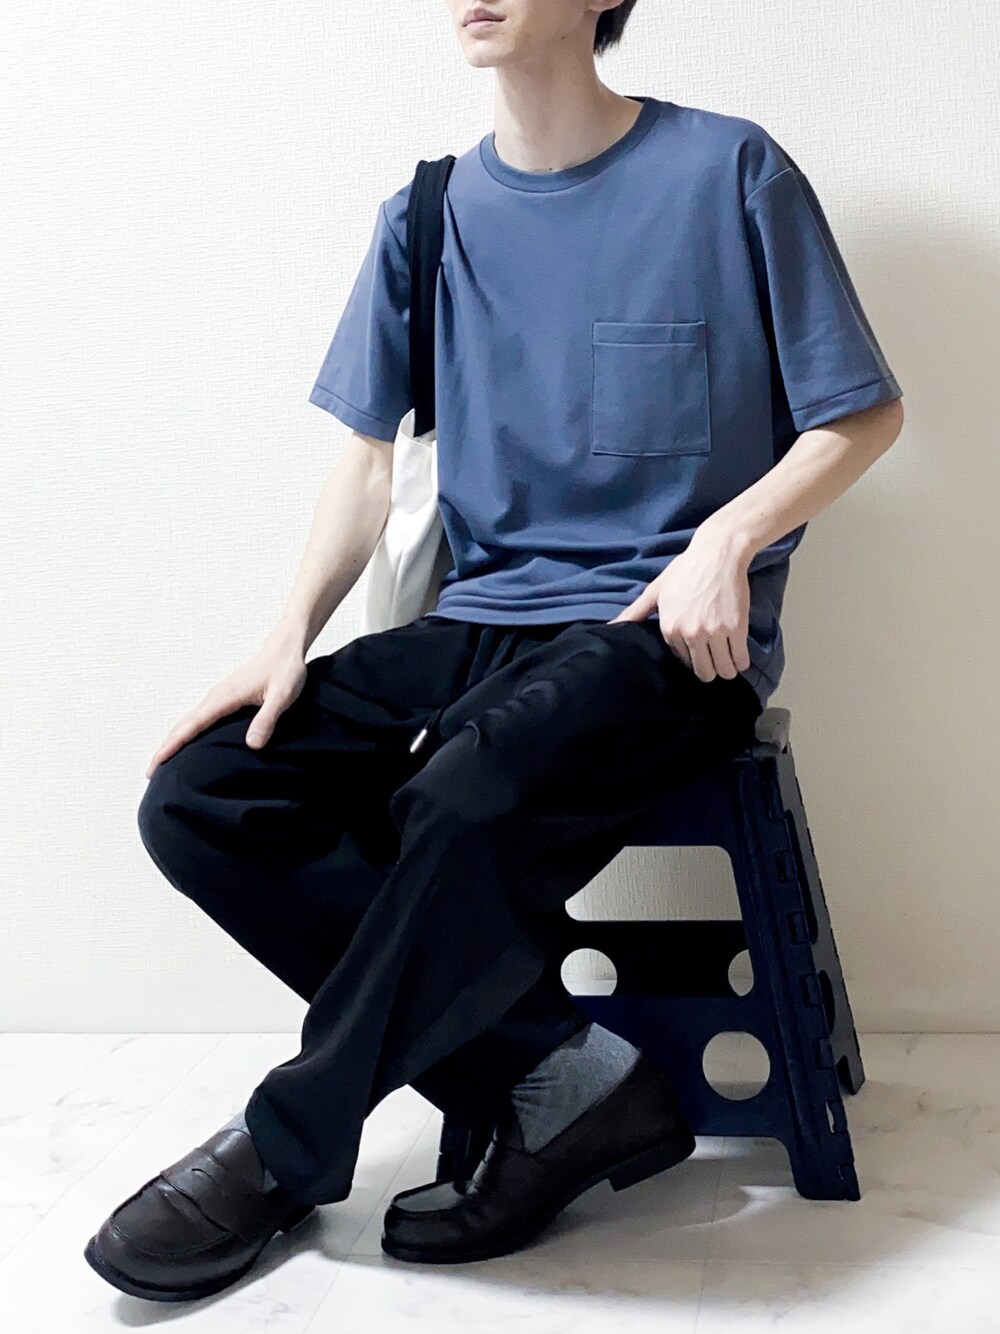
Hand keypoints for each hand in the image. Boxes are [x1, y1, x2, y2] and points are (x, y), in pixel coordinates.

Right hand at [144, 636, 308, 778]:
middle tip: (149, 771)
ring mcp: (218, 696)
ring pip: (188, 720)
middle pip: (183, 724)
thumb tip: (252, 745)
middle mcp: (216, 696)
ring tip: (160, 761)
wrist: (284, 649)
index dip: (174, 744)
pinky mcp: (223, 698)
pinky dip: (186, 731)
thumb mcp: (282, 696)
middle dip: (165, 746)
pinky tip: (185, 742)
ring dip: (173, 740)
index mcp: (225, 697)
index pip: (193, 724)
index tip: (157, 761)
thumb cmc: (285, 671)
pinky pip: (198, 717)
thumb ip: (267, 719)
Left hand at [608, 533, 751, 682]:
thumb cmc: (685, 569)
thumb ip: (636, 612)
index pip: (682, 661)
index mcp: (670, 627)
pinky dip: (741, 662)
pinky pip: (740, 659)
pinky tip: (739, 657)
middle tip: (715, 661)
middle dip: (710, 670)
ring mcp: (714, 632)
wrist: (717, 553)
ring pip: (723, 670)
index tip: (698, 651)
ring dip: (726, 669)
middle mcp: (690, 633)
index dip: (691, 657)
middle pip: (703, 672)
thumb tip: (611, 626)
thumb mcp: (656, 590)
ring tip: (728, 661)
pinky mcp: (736, 628)